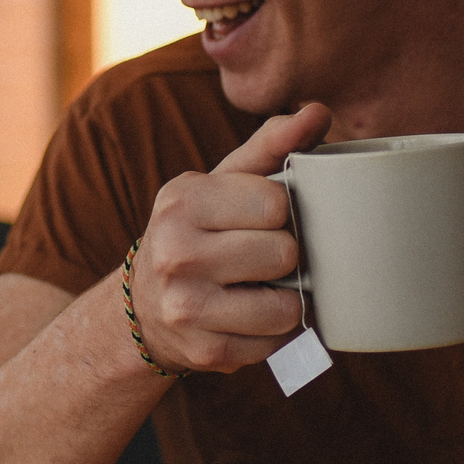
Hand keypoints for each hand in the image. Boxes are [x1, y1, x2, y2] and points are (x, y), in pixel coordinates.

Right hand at [128, 102, 332, 373]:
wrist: (145, 306)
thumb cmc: (199, 232)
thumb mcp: (222, 183)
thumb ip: (271, 144)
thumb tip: (318, 111)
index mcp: (181, 200)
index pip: (274, 203)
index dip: (281, 211)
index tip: (263, 218)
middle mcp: (174, 253)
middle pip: (284, 253)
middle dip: (285, 255)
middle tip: (263, 257)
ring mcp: (186, 308)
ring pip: (287, 305)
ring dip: (286, 297)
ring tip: (262, 287)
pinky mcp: (206, 352)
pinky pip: (276, 342)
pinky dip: (273, 331)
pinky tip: (250, 316)